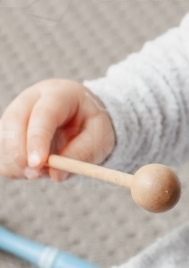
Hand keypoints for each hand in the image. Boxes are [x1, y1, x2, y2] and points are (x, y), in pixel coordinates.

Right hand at [0, 79, 115, 181]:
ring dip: (17, 163)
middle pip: (14, 122)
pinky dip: (13, 168)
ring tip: (41, 171)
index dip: (37, 138)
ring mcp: (14, 113)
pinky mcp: (6, 131)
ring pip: (3, 139)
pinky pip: (1, 153)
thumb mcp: (100, 137)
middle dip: (20, 152)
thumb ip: (82, 153)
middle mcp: (31, 99)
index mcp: (59, 94)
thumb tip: (55, 174)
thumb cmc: (91, 125)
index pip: (43, 113)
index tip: (38, 164)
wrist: (82, 118)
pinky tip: (32, 169)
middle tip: (35, 174)